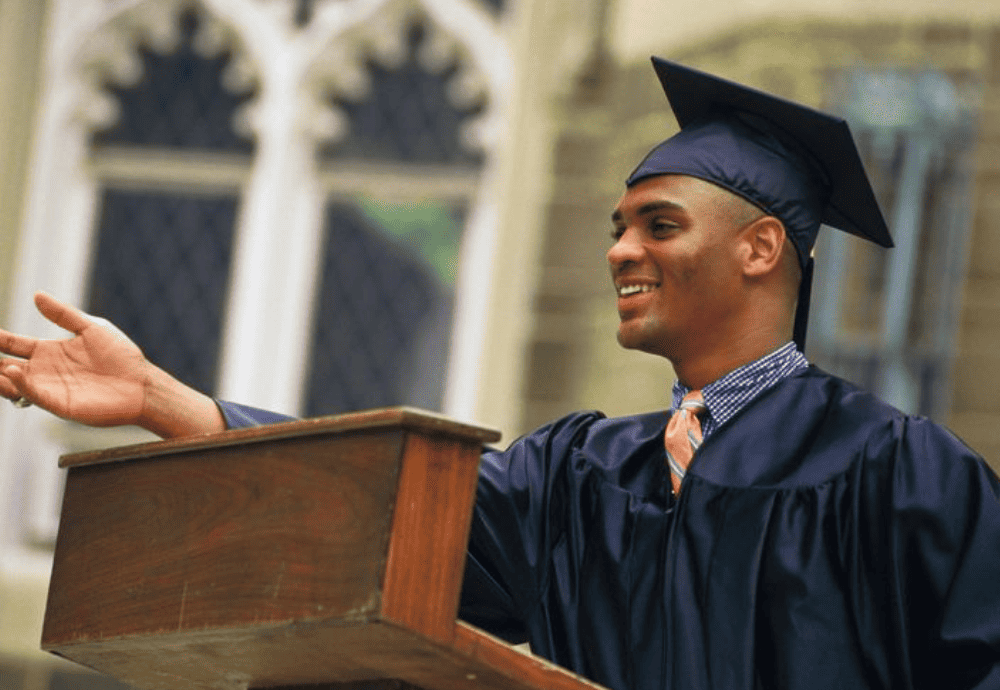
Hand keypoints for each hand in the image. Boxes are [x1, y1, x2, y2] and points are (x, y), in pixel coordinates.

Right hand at [0, 292, 150, 426]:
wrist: (142, 383)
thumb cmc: (121, 356)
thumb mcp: (91, 328)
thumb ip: (63, 315)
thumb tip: (36, 295)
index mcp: (50, 351)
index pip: (13, 344)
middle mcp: (44, 371)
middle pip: (5, 365)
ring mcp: (50, 389)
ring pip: (12, 383)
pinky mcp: (60, 404)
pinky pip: (34, 395)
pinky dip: (21, 384)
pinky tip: (13, 371)